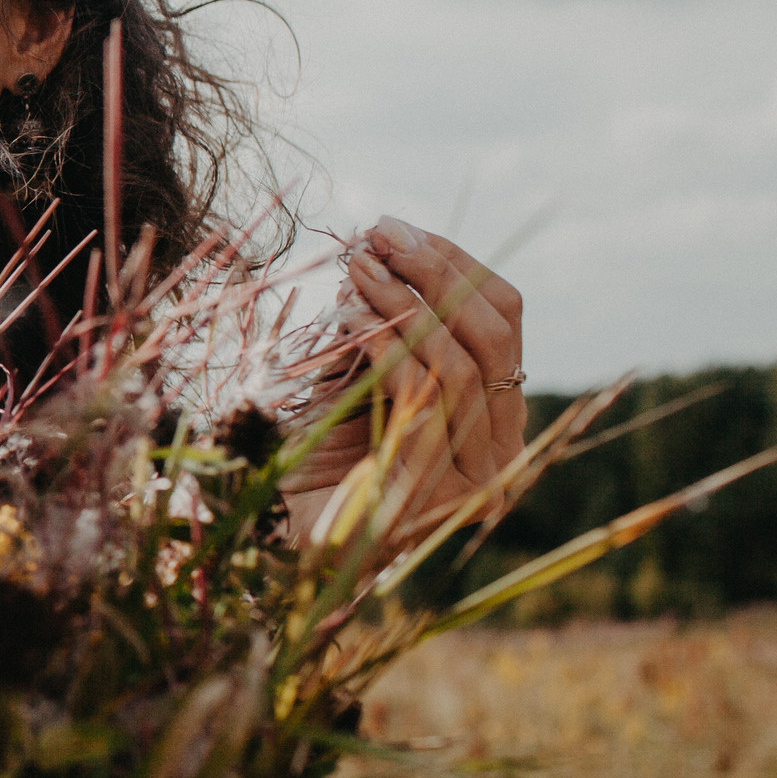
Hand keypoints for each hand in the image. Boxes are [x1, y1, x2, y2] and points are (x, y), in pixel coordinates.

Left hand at [284, 217, 527, 540]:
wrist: (270, 549)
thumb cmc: (310, 468)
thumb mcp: (358, 386)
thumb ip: (388, 334)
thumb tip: (381, 250)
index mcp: (497, 427)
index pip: (506, 324)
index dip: (459, 266)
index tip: (402, 229)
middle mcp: (501, 457)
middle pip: (497, 336)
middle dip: (437, 271)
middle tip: (381, 231)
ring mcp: (471, 480)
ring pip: (461, 360)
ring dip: (405, 298)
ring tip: (357, 265)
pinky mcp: (427, 489)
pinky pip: (420, 394)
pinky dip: (385, 341)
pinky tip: (346, 315)